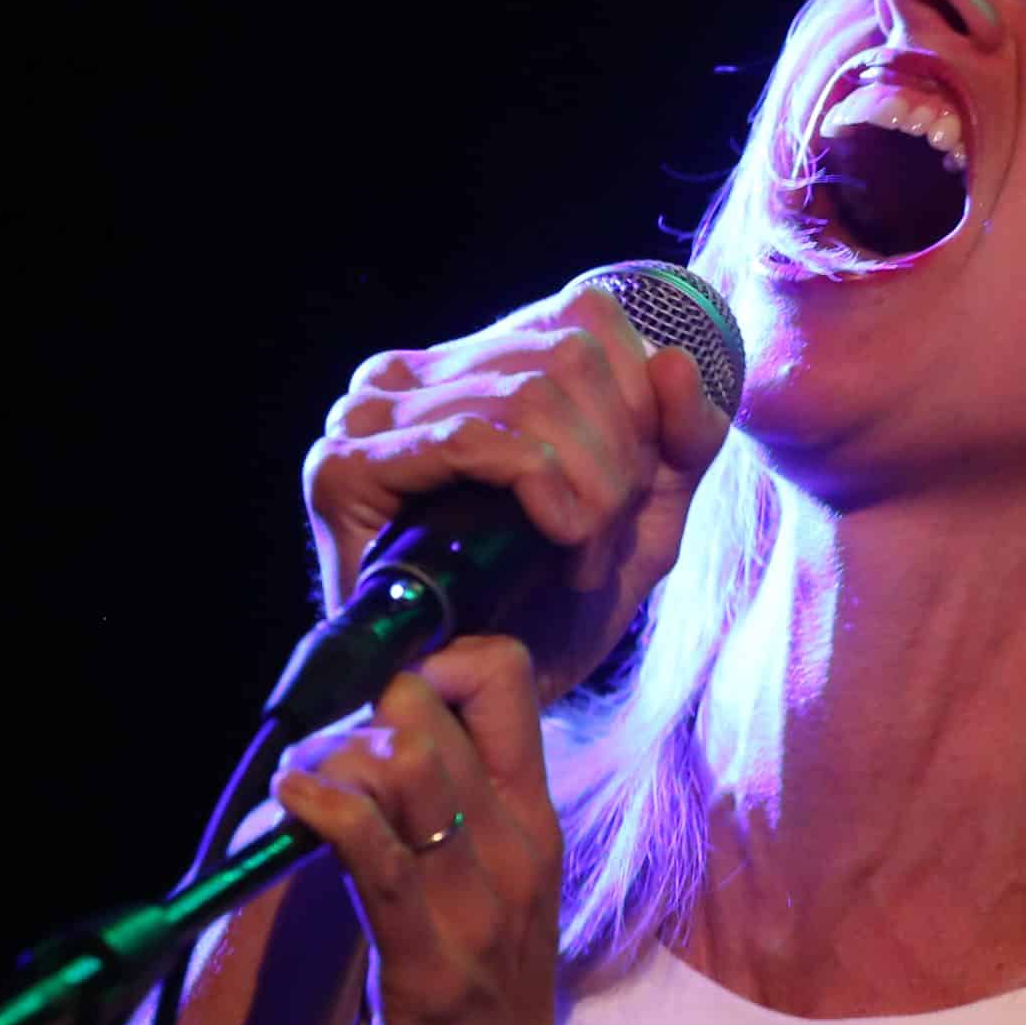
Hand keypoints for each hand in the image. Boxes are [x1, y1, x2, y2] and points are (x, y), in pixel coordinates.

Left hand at [271, 634, 607, 1024]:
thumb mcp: (473, 919)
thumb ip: (436, 840)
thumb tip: (363, 771)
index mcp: (534, 833)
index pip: (502, 678)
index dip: (427, 659)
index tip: (367, 702)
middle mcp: (518, 852)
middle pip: (435, 701)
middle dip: (353, 709)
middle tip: (311, 766)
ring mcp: (481, 906)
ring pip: (404, 757)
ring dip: (328, 758)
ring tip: (295, 801)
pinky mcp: (429, 962)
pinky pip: (373, 847)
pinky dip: (323, 806)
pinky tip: (293, 807)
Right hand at [302, 276, 734, 705]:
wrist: (484, 710)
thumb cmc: (553, 613)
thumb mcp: (645, 517)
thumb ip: (681, 437)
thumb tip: (675, 359)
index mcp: (466, 362)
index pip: (583, 314)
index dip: (642, 402)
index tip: (637, 495)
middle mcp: (404, 375)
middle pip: (567, 351)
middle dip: (618, 455)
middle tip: (604, 542)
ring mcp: (366, 417)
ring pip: (530, 391)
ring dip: (586, 485)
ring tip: (579, 557)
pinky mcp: (344, 468)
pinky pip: (474, 435)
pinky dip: (542, 489)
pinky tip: (559, 545)